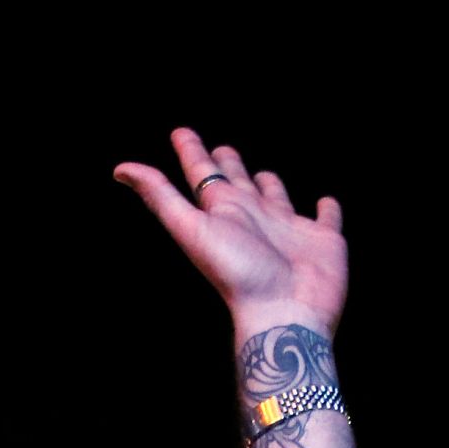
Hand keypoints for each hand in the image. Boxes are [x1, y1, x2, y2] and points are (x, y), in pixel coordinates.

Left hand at [113, 130, 347, 333]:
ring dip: (270, 185)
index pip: (203, 174)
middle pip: (238, 184)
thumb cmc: (238, 275)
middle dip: (229, 164)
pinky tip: (325, 203)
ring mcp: (288, 231)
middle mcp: (254, 219)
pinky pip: (327, 219)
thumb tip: (120, 170)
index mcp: (224, 212)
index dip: (191, 152)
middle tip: (221, 147)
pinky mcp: (323, 242)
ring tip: (264, 174)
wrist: (284, 314)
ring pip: (277, 199)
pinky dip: (328, 209)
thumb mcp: (191, 228)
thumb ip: (160, 197)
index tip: (180, 133)